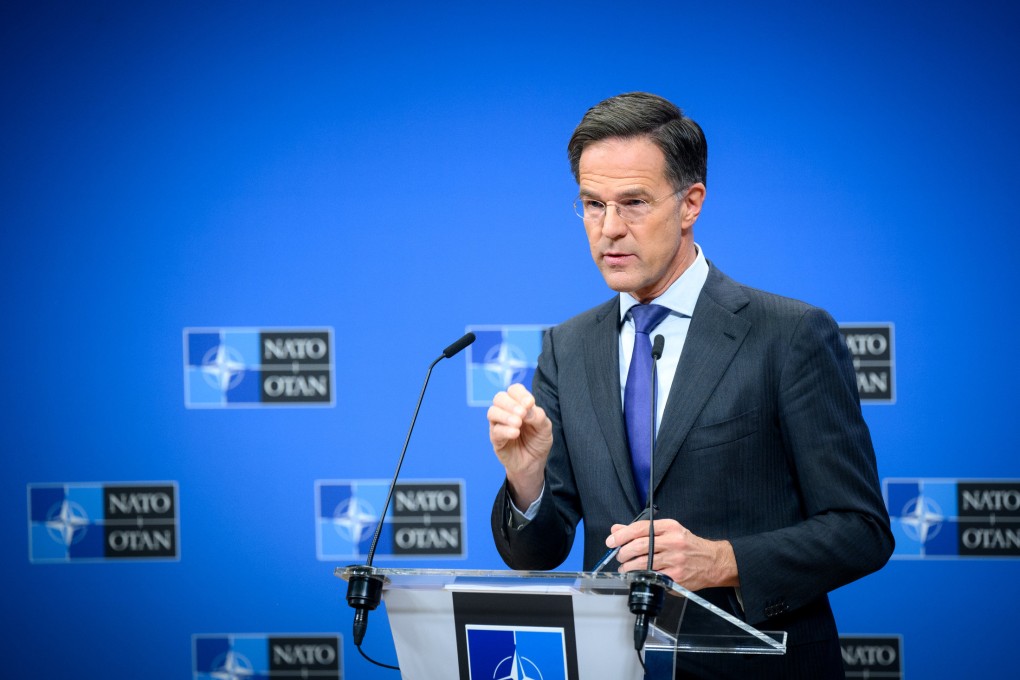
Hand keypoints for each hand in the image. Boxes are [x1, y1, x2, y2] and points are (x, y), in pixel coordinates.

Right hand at [487, 383, 552, 506]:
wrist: (534, 463)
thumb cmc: (538, 441)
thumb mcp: (545, 428)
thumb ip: (538, 416)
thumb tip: (526, 409)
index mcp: (519, 405)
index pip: (514, 390)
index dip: (520, 394)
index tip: (530, 403)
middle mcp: (506, 412)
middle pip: (499, 398)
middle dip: (511, 404)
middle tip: (522, 413)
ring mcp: (499, 425)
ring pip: (492, 412)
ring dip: (505, 415)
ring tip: (518, 423)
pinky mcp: (496, 439)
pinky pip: (495, 431)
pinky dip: (505, 430)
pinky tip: (515, 433)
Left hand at [607, 518, 738, 591]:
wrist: (712, 561)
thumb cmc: (688, 545)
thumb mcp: (668, 530)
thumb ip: (641, 530)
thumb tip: (616, 530)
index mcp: (669, 527)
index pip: (640, 528)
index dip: (622, 535)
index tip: (611, 541)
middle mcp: (673, 542)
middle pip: (639, 547)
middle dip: (623, 553)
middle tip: (620, 556)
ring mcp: (675, 560)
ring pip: (643, 564)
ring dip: (629, 567)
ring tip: (625, 568)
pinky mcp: (676, 577)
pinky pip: (652, 577)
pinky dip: (641, 577)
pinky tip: (638, 576)